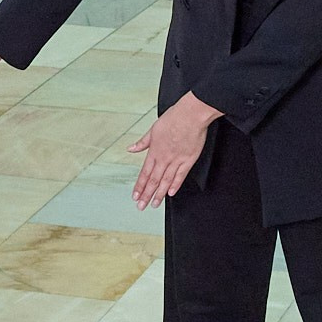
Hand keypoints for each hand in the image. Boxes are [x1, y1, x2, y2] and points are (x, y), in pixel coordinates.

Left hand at [127, 93, 219, 208]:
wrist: (190, 115)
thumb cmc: (174, 118)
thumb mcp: (153, 129)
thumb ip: (143, 142)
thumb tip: (131, 148)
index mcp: (154, 151)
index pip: (144, 173)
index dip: (139, 186)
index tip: (135, 196)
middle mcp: (164, 158)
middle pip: (153, 180)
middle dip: (146, 195)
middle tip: (141, 206)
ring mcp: (176, 160)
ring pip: (165, 181)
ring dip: (158, 194)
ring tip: (154, 204)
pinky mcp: (189, 160)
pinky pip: (180, 176)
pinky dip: (175, 185)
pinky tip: (170, 194)